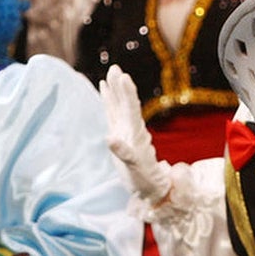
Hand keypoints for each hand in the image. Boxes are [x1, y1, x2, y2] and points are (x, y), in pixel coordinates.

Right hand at [99, 65, 172, 204]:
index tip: (123, 77)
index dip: (127, 93)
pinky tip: (104, 88)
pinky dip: (108, 99)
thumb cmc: (145, 180)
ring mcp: (125, 129)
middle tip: (115, 68)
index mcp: (136, 133)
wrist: (150, 187)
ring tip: (110, 72)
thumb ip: (124, 153)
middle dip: (120, 85)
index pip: (132, 109)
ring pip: (118, 104)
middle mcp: (131, 128)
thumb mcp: (136, 169)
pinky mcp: (119, 133)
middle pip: (125, 102)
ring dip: (114, 88)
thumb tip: (110, 138)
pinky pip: (112, 112)